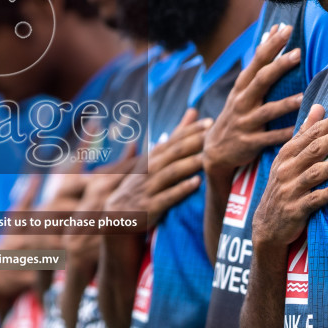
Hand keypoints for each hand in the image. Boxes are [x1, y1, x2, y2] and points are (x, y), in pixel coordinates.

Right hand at [106, 109, 209, 227]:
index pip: (172, 140)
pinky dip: (181, 189)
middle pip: (173, 153)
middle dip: (192, 142)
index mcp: (151, 158)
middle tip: (212, 134)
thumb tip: (192, 112)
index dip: (190, 130)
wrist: (115, 215)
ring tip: (207, 157)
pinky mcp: (150, 207)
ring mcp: (148, 188)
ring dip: (188, 164)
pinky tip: (196, 183)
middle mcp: (149, 170)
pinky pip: (167, 197)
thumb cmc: (140, 185)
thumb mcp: (152, 160)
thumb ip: (173, 138)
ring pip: (170, 173)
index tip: (209, 122)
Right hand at [204, 23, 303, 180]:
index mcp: (242, 86)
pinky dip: (284, 134)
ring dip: (285, 104)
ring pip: (267, 111)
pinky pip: (269, 138)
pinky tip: (299, 129)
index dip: (271, 45)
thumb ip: (260, 61)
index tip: (286, 29)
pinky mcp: (250, 142)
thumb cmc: (237, 112)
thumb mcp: (243, 87)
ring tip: (303, 96)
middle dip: (279, 66)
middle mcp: (242, 101)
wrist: (216, 149)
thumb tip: (274, 30)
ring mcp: (245, 122)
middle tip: (298, 53)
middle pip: (261, 80)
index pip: (257, 61)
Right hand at [251, 104, 327, 251]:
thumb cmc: (284, 186)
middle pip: (313, 150)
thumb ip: (304, 133)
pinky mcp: (295, 209)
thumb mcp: (289, 158)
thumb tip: (318, 106)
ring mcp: (290, 189)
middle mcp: (286, 169)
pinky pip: (315, 199)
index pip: (309, 134)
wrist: (267, 225)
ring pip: (315, 173)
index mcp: (286, 154)